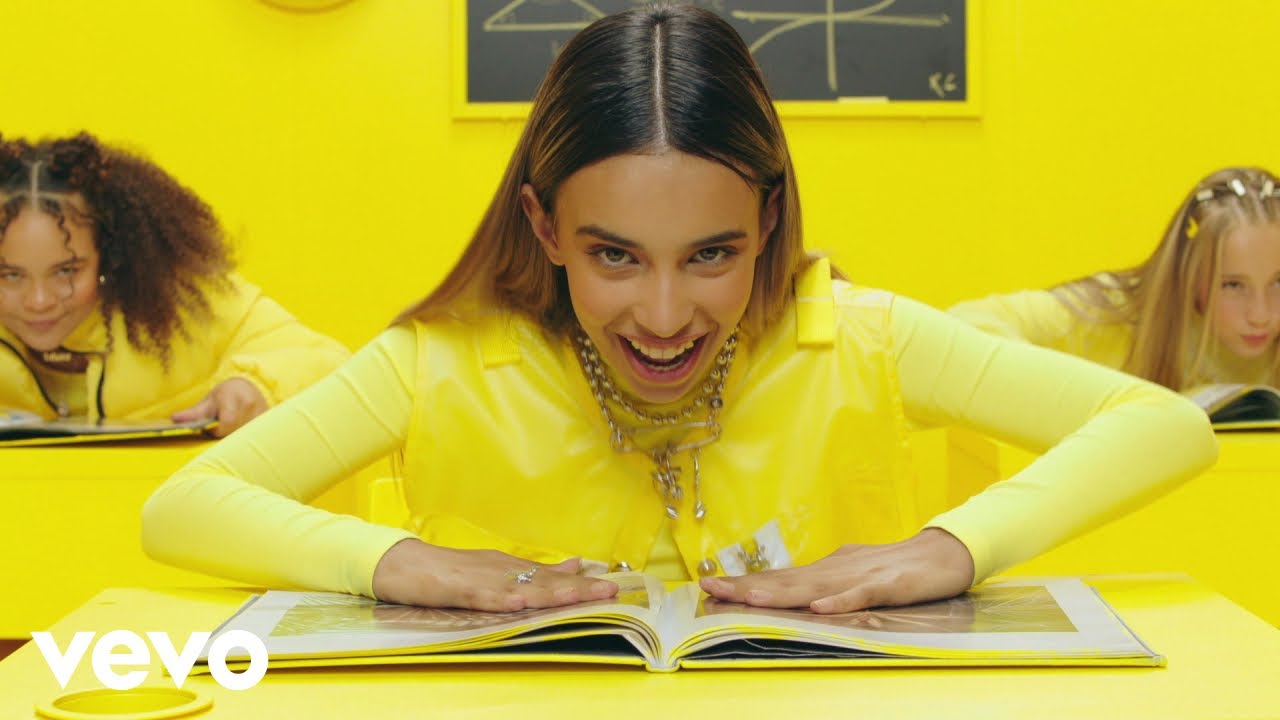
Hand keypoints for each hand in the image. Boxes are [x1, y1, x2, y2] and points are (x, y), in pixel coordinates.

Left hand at [171, 377, 267, 437]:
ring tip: (232, 427)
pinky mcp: (268, 419)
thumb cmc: (226, 394)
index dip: (218, 430)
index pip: (227, 422)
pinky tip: (243, 431)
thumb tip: (174, 419)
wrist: (249, 386)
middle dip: (226, 434)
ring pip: (246, 435)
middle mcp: (250, 405)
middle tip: (221, 428)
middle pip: (236, 431)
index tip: (212, 429)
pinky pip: (256, 434)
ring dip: (237, 435)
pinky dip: (247, 436)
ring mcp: (262, 413)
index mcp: (233, 399)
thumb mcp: (209, 400)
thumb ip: (193, 413)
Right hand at [371, 538, 618, 611]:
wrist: (402, 563)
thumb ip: (533, 571)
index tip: (613, 587)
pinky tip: (518, 603)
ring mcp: (479, 578)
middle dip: (576, 587)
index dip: (581, 583)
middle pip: (543, 581)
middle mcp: (501, 569)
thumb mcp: (495, 570)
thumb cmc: (449, 571)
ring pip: (518, 587)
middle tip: (608, 591)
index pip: (551, 577)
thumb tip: (573, 566)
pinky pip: (482, 596)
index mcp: (510, 567)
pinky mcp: (457, 589)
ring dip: (548, 592)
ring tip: (576, 596)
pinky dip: (501, 599)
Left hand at [698, 527, 974, 613]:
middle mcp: (835, 569)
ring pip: (815, 587)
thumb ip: (823, 585)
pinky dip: (839, 601)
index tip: (709, 585)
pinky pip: (860, 595)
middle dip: (747, 585)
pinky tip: (819, 608)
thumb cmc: (896, 568)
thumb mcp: (852, 577)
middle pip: (786, 580)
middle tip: (710, 588)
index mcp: (826, 570)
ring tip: (750, 598)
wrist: (943, 553)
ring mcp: (860, 576)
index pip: (779, 577)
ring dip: (782, 593)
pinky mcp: (887, 585)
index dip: (745, 582)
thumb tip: (790, 590)